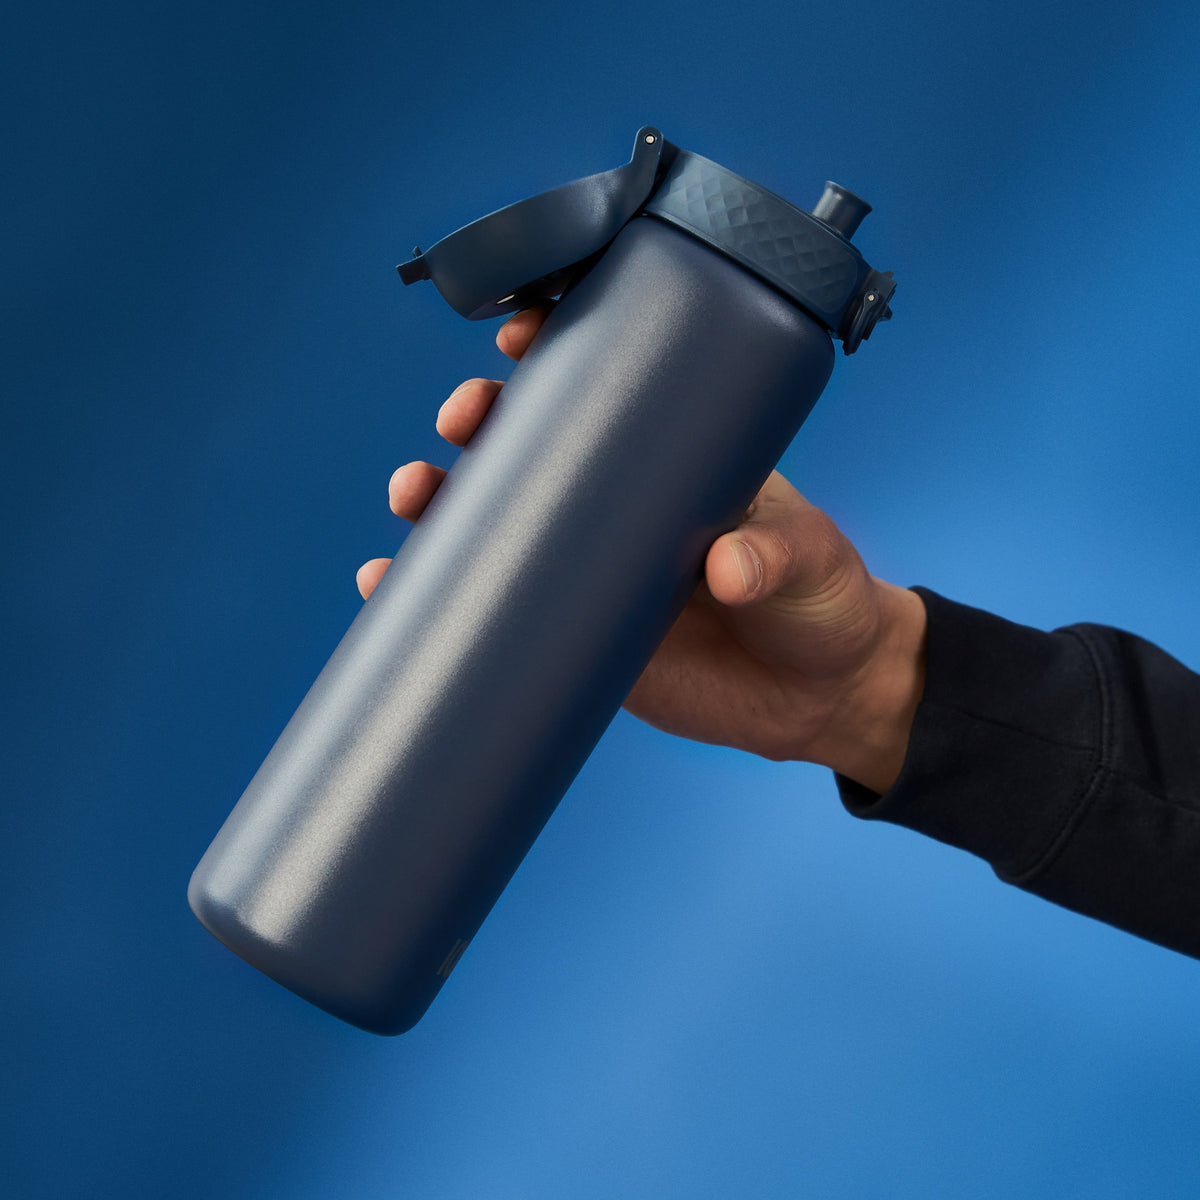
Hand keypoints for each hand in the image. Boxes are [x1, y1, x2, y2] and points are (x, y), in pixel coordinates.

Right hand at [358, 307, 926, 793]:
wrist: (818, 699)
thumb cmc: (824, 603)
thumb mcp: (812, 561)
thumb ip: (777, 557)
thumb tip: (722, 569)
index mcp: (674, 460)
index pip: (606, 386)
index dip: (555, 353)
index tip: (522, 334)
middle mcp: (621, 504)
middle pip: (530, 446)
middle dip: (480, 423)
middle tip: (462, 423)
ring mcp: (591, 568)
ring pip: (497, 521)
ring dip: (441, 500)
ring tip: (413, 496)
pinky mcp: (576, 634)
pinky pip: (496, 606)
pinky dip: (438, 594)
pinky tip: (389, 584)